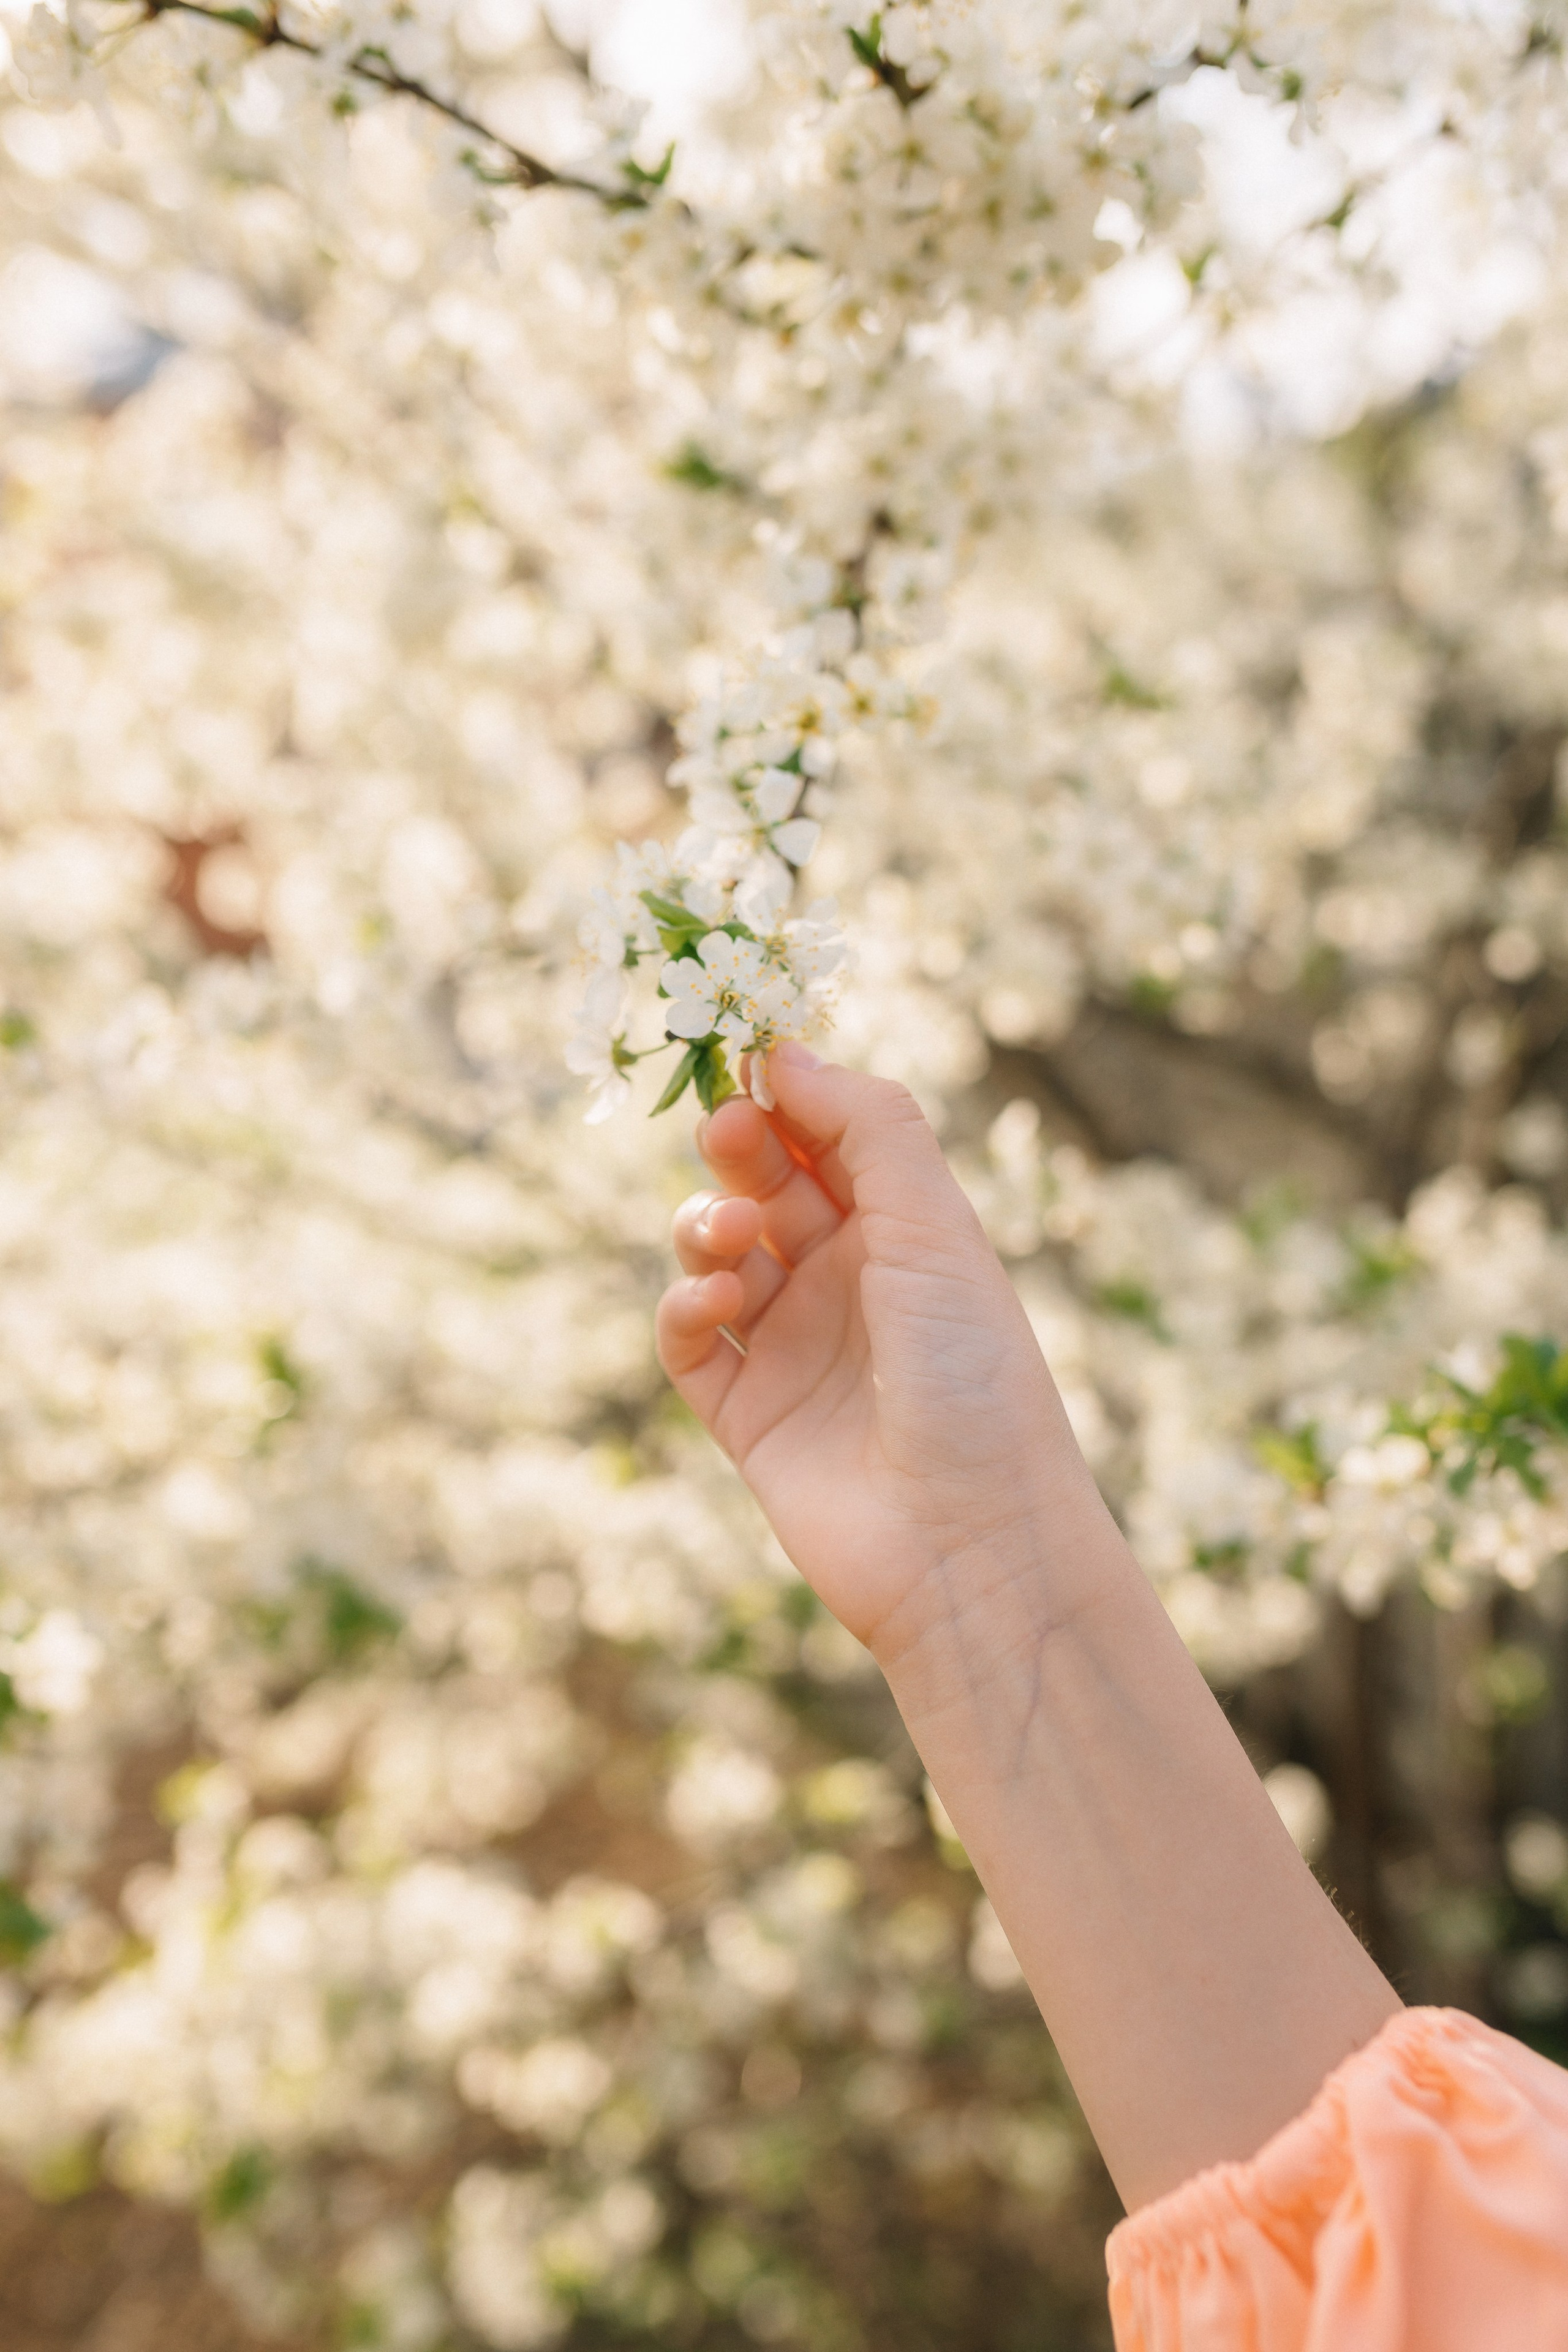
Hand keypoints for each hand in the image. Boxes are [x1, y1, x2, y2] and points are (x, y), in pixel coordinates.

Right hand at [656, 1046, 1104, 1658]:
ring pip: (715, 1253)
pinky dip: (683, 1307)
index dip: (787, 1094)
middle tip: (726, 1131)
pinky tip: (713, 1302)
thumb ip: (868, 1128)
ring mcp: (792, 1347)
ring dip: (707, 1226)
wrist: (972, 1543)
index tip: (747, 1059)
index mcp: (906, 1232)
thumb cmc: (975, 1378)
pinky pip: (687, 1341)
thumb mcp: (936, 1229)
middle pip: (765, 1183)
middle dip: (738, 1148)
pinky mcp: (746, 1415)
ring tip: (732, 1242)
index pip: (829, 1137)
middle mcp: (848, 1282)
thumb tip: (787, 1052)